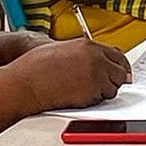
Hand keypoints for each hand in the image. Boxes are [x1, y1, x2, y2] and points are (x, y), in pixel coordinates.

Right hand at [11, 38, 131, 111]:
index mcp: (87, 45)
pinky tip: (80, 96)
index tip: (118, 71)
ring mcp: (95, 75)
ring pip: (114, 86)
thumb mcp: (61, 50)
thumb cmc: (34, 68)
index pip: (116, 54)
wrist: (25, 83)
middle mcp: (95, 58)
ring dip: (105, 90)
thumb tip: (94, 62)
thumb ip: (82, 54)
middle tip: (105, 85)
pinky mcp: (92, 91)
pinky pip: (104, 98)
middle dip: (114, 78)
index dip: (118, 65)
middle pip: (120, 70)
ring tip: (84, 90)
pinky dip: (97, 100)